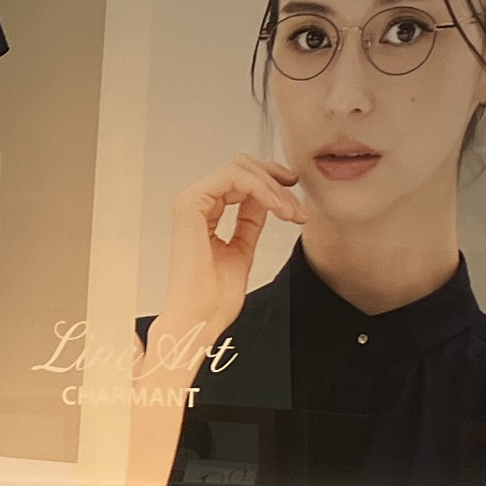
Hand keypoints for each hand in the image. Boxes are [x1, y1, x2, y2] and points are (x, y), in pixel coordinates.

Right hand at [146, 154, 306, 365]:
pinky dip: (260, 188)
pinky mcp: (190, 205)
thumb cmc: (214, 298)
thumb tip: (266, 199)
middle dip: (275, 181)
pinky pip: (232, 177)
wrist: (201, 319)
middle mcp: (195, 205)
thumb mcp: (243, 249)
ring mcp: (191, 202)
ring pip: (239, 168)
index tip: (294, 201)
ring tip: (290, 212)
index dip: (271, 184)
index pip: (239, 180)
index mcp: (203, 215)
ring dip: (272, 187)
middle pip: (241, 167)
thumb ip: (250, 221)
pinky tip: (276, 207)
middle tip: (295, 206)